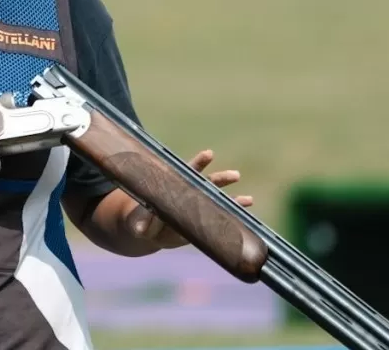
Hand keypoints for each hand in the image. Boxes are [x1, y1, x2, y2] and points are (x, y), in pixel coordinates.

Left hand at [126, 149, 253, 249]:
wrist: (151, 233)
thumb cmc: (143, 221)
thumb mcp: (139, 222)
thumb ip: (142, 223)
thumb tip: (141, 229)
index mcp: (175, 186)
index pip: (187, 171)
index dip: (198, 163)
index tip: (209, 155)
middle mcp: (189, 194)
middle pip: (207, 183)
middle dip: (220, 179)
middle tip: (236, 175)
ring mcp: (198, 207)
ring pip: (217, 200)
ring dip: (232, 199)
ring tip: (249, 199)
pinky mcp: (203, 221)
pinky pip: (221, 217)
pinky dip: (233, 216)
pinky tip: (246, 215)